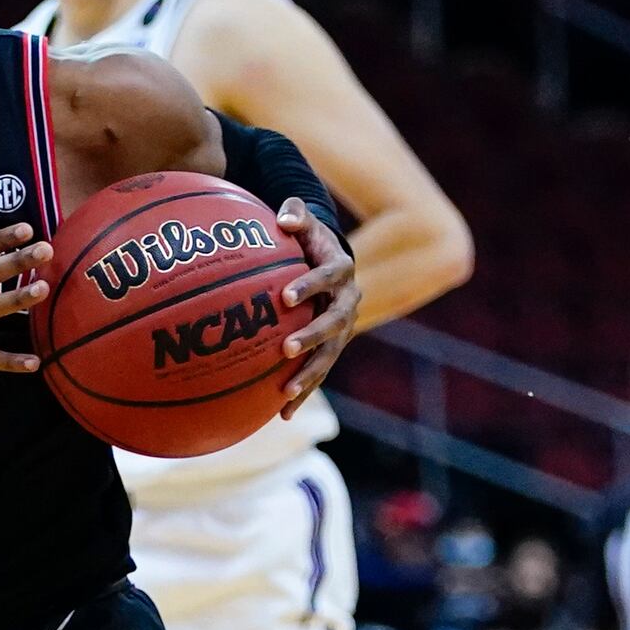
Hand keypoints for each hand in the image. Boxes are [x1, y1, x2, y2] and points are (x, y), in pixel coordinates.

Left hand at [273, 199, 359, 410]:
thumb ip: (296, 214)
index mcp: (341, 271)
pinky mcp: (332, 349)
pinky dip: (303, 393)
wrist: (330, 263)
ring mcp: (342, 330)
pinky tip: (281, 415)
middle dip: (311, 338)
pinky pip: (319, 373)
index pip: (328, 278)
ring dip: (309, 375)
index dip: (310, 285)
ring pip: (329, 356)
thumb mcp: (305, 222)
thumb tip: (283, 217)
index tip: (286, 296)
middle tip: (285, 349)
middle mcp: (347, 303)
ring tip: (286, 393)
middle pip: (334, 324)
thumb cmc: (309, 240)